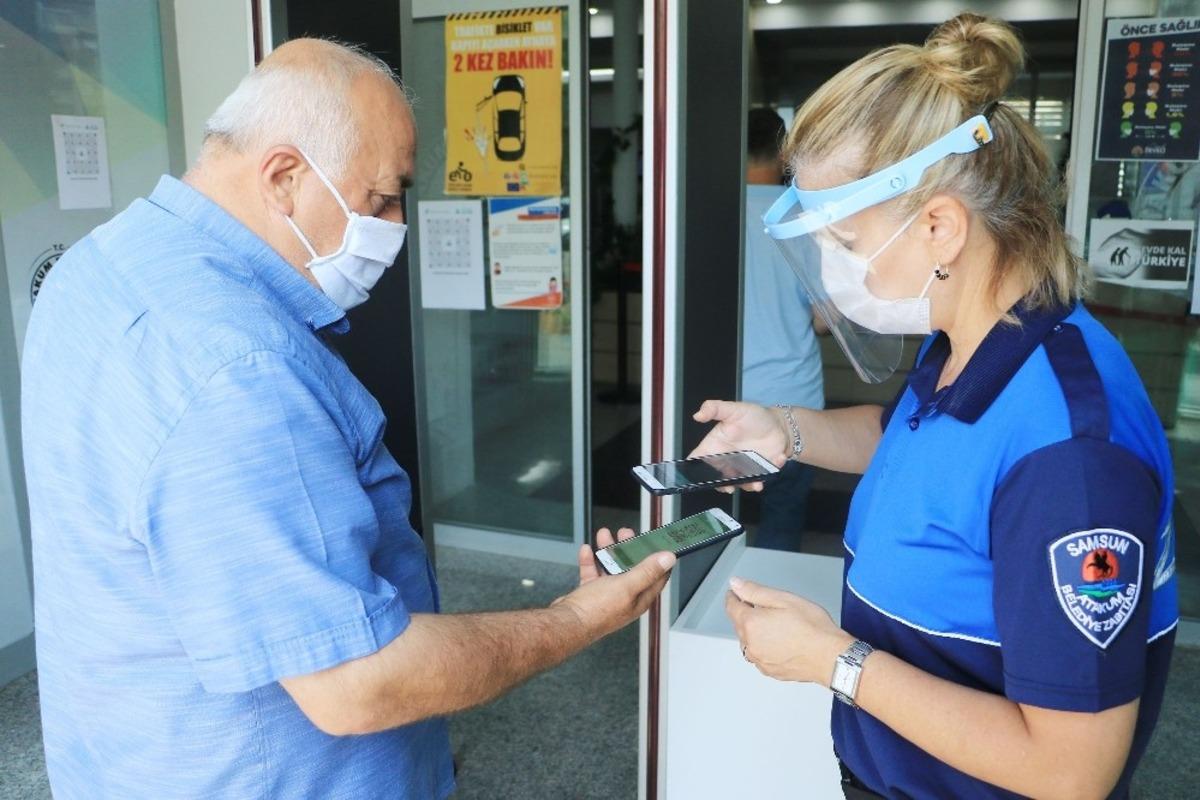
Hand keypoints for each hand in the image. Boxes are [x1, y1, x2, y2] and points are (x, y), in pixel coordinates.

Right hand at [554, 528, 675, 639]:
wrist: (566, 622)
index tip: (657, 542)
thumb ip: (648, 571)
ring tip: (604, 535)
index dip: (658, 558)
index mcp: (639, 598)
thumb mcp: (627, 586)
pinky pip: (592, 572)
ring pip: (611, 567)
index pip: (657, 576)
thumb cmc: (597, 610)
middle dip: (629, 548)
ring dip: (608, 550)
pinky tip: (587, 551)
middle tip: (625, 532)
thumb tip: (668, 559)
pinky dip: (590, 560)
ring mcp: (607, 595)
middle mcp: (625, 597)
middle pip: (632, 568)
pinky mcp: (590, 593)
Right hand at [690, 400, 789, 491]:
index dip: (694, 469)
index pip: (699, 459)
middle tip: (729, 487)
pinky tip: (777, 460)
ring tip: (755, 484)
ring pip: (738, 484)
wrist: (779, 424)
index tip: (697, 476)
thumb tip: (697, 415)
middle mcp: (727, 460)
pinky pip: (759, 480)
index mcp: (716, 446)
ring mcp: (742, 469)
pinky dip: (767, 476)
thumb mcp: (734, 409)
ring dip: (746, 486)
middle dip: (722, 486)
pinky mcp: (758, 472)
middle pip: (717, 478)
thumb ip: (715, 409)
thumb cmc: (753, 416)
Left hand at [725, 577, 852, 683]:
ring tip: (775, 625)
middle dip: (746, 613)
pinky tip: (780, 641)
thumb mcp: (784, 599)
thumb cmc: (813, 629)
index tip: (736, 592)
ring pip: (748, 641)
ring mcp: (760, 660)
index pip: (732, 606)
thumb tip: (736, 584)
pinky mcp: (770, 671)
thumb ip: (755, 591)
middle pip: (739, 624)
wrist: (831, 658)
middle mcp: (751, 644)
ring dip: (754, 632)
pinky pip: (759, 655)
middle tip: (764, 607)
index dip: (734, 596)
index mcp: (751, 624)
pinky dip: (763, 647)